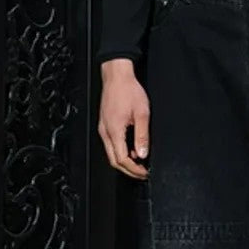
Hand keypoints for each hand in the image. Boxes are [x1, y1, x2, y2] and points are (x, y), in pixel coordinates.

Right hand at [98, 59, 150, 177]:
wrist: (116, 76)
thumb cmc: (128, 90)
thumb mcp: (142, 113)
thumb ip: (142, 136)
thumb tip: (142, 154)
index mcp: (114, 130)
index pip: (122, 159)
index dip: (134, 169)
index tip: (144, 172)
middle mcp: (105, 132)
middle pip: (114, 160)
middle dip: (128, 170)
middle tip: (142, 172)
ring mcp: (103, 128)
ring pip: (111, 153)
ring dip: (125, 161)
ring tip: (139, 162)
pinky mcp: (105, 125)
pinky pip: (111, 144)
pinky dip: (121, 151)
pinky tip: (132, 149)